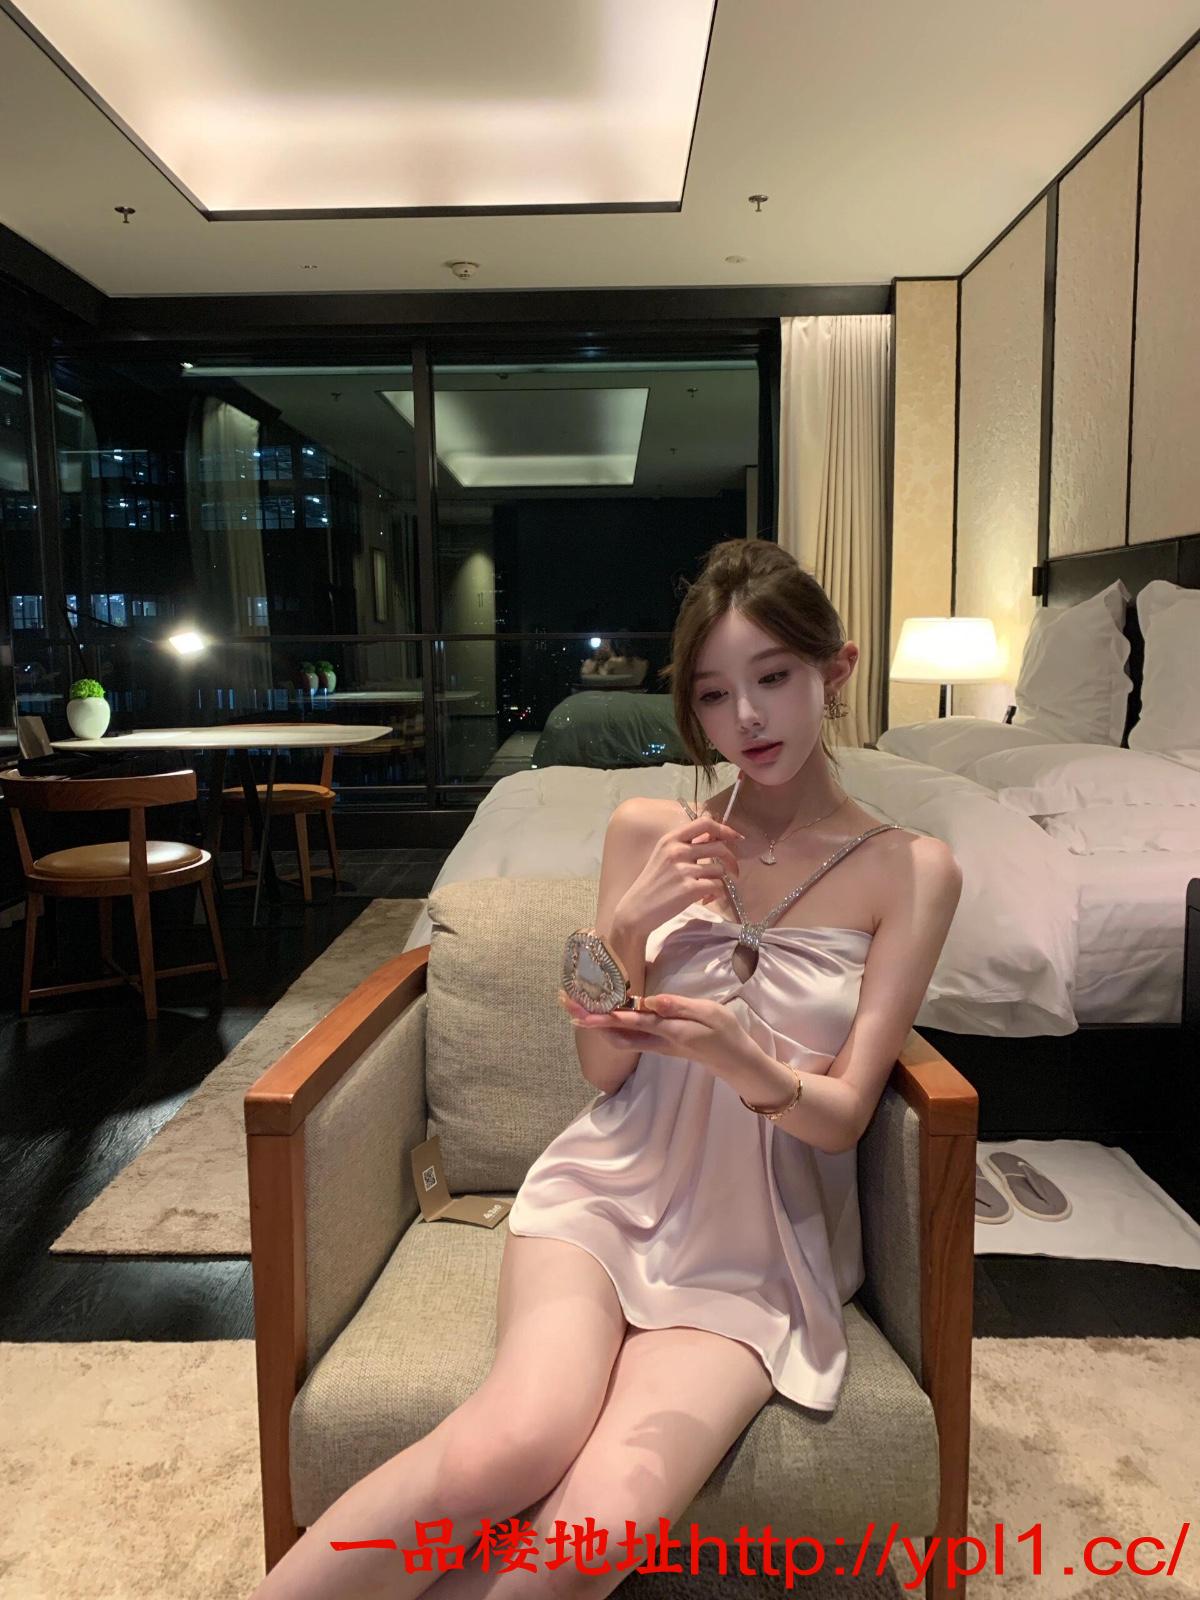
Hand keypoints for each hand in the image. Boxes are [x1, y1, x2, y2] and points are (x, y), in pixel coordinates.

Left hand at [561, 990, 743, 1071]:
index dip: (607, 1014)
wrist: (734, 1061)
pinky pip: (627, 1036)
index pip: (632, 1022)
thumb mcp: (710, 1014)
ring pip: (618, 1037)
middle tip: (566, 1002)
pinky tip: (603, 1014)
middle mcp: (657, 1041)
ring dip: (596, 1023)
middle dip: (590, 1019)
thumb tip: (651, 1001)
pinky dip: (611, 1025)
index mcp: (669, 1031)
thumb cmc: (725, 1033)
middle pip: (616, 1033)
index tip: (584, 1007)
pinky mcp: (657, 1043)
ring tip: (576, 1007)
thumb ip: (680, 1007)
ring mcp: (655, 1045)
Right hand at [618, 813, 744, 934]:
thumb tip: (714, 837)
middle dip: (731, 860)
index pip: (705, 823)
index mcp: (670, 839)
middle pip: (719, 847)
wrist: (636, 910)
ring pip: (720, 870)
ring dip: (720, 880)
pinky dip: (716, 894)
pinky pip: (717, 886)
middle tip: (733, 870)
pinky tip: (705, 899)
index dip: (724, 829)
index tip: (735, 837)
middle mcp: (677, 851)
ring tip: (709, 889)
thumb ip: (686, 845)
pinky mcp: (690, 889)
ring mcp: (684, 870)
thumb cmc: (652, 884)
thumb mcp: (663, 856)